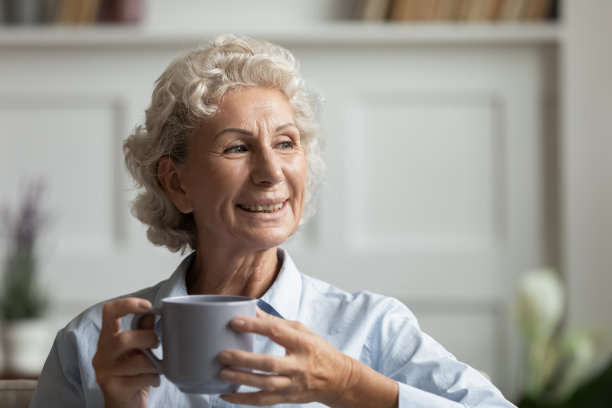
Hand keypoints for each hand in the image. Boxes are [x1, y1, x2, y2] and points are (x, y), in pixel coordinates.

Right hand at [92, 298, 161, 407]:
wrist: (125, 404)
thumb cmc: (132, 375)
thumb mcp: (139, 350)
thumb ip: (143, 331)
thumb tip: (152, 312)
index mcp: (108, 339)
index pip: (109, 313)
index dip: (127, 304)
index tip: (147, 306)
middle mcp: (102, 354)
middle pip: (123, 338)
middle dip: (147, 339)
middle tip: (156, 345)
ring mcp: (105, 372)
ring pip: (135, 361)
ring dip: (154, 364)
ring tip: (157, 368)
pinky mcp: (113, 389)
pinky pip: (140, 379)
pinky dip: (153, 378)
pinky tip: (153, 381)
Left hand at [217, 309, 353, 406]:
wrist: (337, 380)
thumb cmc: (318, 351)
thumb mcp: (303, 331)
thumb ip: (277, 323)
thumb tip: (253, 311)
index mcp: (302, 343)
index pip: (277, 332)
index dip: (255, 326)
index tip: (235, 322)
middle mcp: (298, 365)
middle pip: (269, 364)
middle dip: (244, 360)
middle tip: (223, 354)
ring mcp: (293, 384)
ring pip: (265, 385)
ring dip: (241, 380)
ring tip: (221, 373)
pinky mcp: (287, 398)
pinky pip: (262, 401)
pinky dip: (243, 400)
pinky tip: (226, 394)